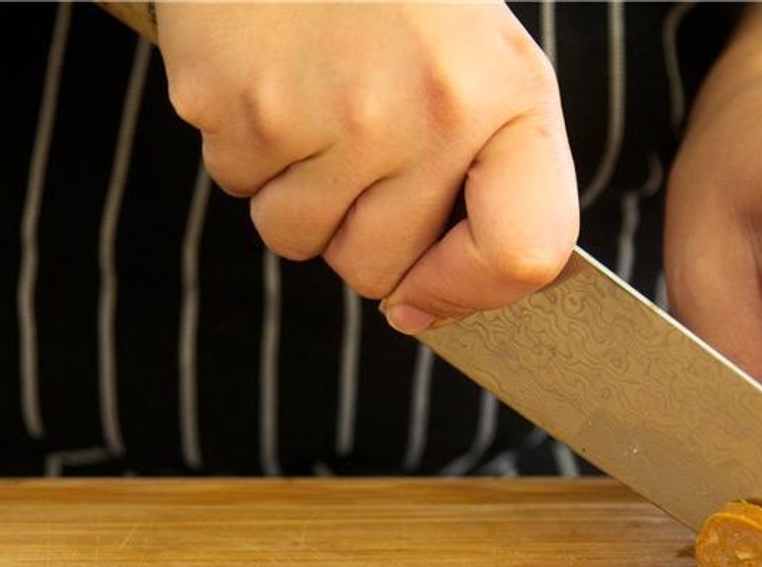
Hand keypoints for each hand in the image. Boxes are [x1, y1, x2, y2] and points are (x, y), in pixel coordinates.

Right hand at [157, 2, 578, 331]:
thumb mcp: (478, 62)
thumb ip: (482, 181)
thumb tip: (417, 308)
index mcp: (506, 97)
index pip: (523, 253)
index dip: (471, 290)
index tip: (430, 287)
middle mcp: (426, 113)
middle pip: (380, 267)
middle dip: (358, 232)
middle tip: (354, 146)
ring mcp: (328, 113)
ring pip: (298, 239)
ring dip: (296, 192)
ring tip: (312, 101)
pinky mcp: (238, 105)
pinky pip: (238, 186)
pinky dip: (247, 148)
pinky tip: (270, 75)